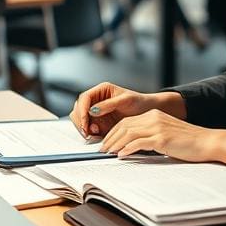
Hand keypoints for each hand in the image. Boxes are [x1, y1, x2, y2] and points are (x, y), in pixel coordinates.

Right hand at [69, 83, 185, 138]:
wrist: (147, 113)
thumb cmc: (139, 103)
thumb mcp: (125, 101)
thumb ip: (108, 105)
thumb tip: (93, 110)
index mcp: (101, 90)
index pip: (84, 98)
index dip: (82, 110)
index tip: (85, 121)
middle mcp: (97, 100)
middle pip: (78, 109)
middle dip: (81, 121)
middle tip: (88, 131)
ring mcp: (97, 112)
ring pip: (81, 119)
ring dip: (85, 127)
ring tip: (95, 133)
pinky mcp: (99, 122)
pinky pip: (89, 127)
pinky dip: (90, 132)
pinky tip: (98, 135)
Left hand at [100, 109, 225, 162]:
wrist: (207, 142)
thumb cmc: (189, 142)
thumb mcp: (166, 134)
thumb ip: (151, 136)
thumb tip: (132, 147)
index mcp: (154, 115)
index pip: (127, 121)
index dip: (114, 132)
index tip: (106, 142)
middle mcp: (154, 118)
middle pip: (124, 125)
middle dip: (110, 138)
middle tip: (102, 149)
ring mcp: (158, 127)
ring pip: (128, 133)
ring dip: (115, 143)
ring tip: (108, 153)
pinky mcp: (162, 138)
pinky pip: (138, 142)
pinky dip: (127, 148)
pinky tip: (121, 155)